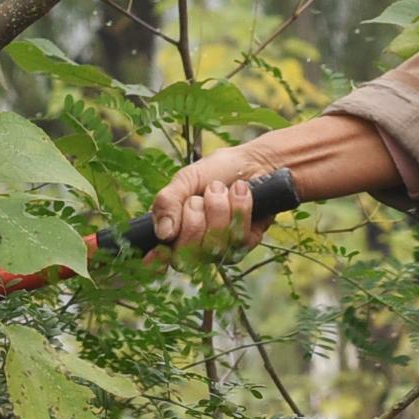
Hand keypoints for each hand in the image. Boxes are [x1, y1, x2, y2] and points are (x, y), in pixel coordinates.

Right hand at [149, 114, 397, 251]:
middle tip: (213, 196)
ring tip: (237, 192)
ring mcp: (225, 242)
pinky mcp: (250, 242)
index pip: (159, 248)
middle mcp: (200, 236)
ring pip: (211, 250)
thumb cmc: (237, 164)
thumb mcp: (199, 173)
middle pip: (184, 252)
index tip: (140, 256)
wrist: (278, 161)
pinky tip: (252, 204)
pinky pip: (238, 246)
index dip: (149, 256)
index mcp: (182, 220)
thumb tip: (158, 233)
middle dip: (198, 221)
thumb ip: (171, 197)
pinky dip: (243, 221)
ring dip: (223, 218)